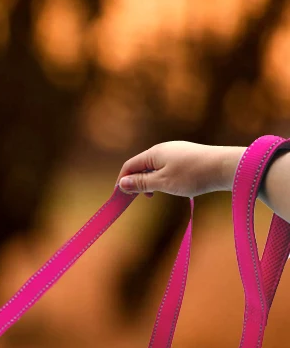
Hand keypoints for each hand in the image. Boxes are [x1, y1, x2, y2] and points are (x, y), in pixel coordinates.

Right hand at [117, 141, 241, 197]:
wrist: (225, 167)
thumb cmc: (193, 175)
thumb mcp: (162, 182)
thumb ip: (141, 183)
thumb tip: (122, 183)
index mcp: (154, 153)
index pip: (129, 165)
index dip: (123, 181)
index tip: (122, 197)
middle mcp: (163, 149)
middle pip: (141, 166)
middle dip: (137, 182)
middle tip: (142, 198)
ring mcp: (176, 152)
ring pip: (154, 167)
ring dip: (150, 182)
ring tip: (156, 195)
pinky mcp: (186, 157)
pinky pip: (166, 167)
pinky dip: (162, 178)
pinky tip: (171, 187)